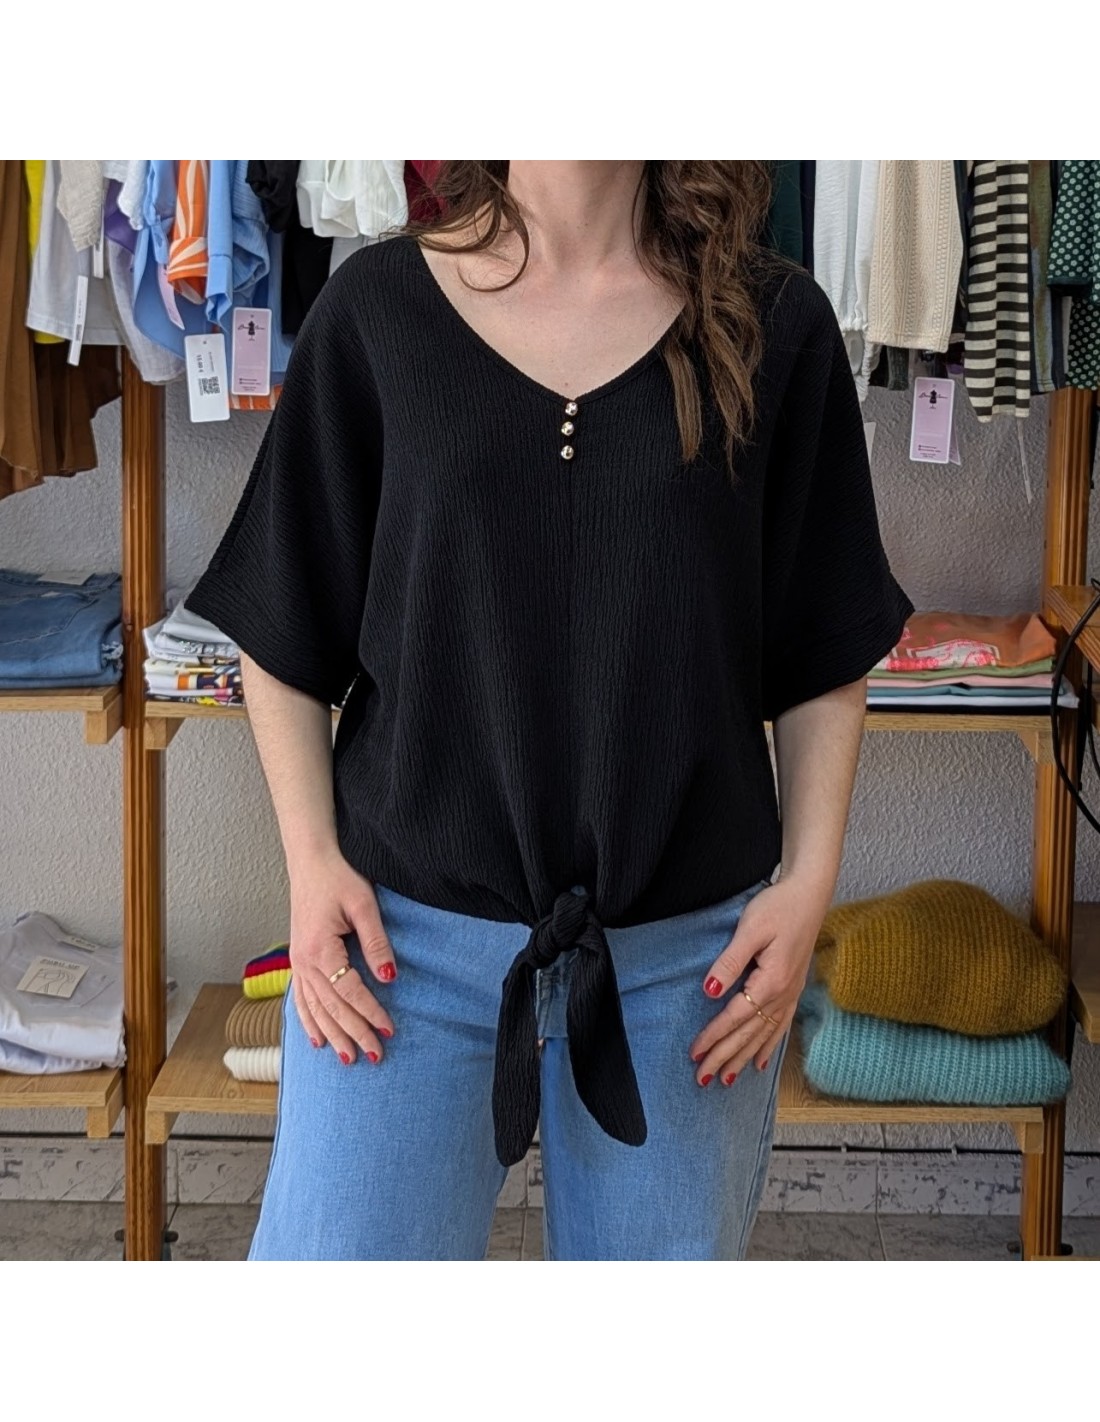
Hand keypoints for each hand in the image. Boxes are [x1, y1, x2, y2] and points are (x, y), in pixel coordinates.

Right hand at [286, 845, 397, 1065]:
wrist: (310, 860)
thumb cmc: (339, 877)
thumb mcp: (364, 905)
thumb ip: (376, 943)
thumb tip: (390, 977)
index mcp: (320, 949)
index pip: (350, 992)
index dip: (370, 1013)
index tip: (389, 1030)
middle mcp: (304, 961)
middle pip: (332, 1007)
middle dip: (354, 1034)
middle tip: (375, 1056)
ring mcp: (297, 962)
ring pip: (314, 1009)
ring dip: (332, 1035)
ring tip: (348, 1059)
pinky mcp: (297, 959)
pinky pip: (300, 999)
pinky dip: (308, 1021)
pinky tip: (316, 1040)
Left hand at [687, 873, 830, 1085]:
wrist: (810, 894)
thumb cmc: (779, 907)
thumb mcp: (750, 929)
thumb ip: (730, 961)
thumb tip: (710, 991)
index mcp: (772, 981)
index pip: (736, 1017)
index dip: (714, 1036)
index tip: (695, 1053)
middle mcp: (784, 994)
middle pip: (749, 1034)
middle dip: (725, 1057)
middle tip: (703, 1079)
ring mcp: (791, 993)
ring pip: (764, 1035)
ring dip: (744, 1058)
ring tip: (727, 1080)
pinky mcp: (794, 988)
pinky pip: (780, 1026)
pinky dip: (768, 1046)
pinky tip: (760, 1063)